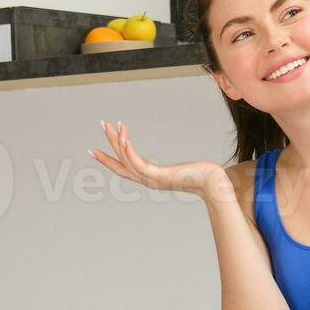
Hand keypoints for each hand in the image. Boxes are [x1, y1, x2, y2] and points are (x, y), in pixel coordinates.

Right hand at [91, 120, 233, 200]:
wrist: (213, 184)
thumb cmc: (202, 178)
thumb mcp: (184, 172)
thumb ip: (177, 171)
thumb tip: (181, 167)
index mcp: (150, 179)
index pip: (124, 169)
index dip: (108, 161)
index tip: (95, 150)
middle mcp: (147, 180)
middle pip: (119, 163)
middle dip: (106, 147)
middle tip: (99, 128)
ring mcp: (151, 179)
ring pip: (125, 160)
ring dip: (115, 141)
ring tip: (107, 124)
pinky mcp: (158, 176)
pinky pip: (137, 161)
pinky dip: (128, 148)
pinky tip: (124, 135)